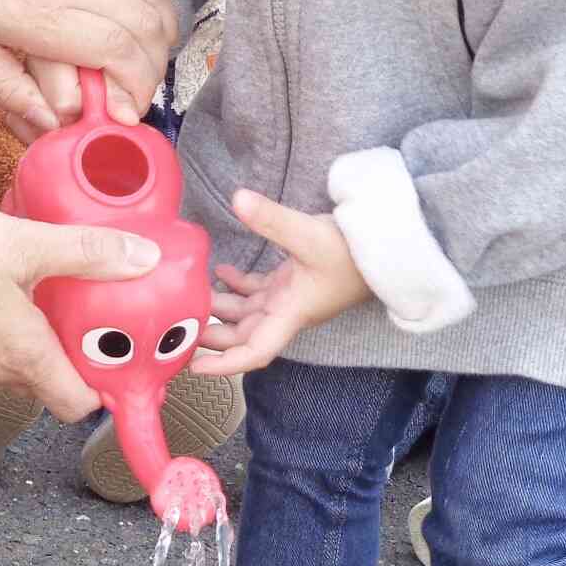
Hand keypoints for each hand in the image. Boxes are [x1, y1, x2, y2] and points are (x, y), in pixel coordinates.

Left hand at [0, 0, 190, 138]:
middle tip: (134, 92)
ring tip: (150, 57)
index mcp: (37, 13)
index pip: (117, 50)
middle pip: (144, 24)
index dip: (136, 86)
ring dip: (165, 27)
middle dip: (153, 68)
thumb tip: (53, 123)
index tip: (124, 112)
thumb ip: (8, 88)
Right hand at [0, 204, 161, 420]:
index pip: (79, 405)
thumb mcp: (24, 243)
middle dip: (75, 355)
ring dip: (37, 341)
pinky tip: (2, 289)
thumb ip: (86, 250)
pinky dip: (2, 331)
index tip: (121, 353)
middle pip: (51, 384)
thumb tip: (143, 256)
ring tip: (50, 295)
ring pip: (17, 366)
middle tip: (91, 313)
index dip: (106, 387)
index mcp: (27, 357)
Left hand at [198, 189, 372, 375]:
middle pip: (242, 335)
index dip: (223, 365)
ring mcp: (291, 297)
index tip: (192, 367)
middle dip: (210, 334)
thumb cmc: (356, 249)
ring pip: (247, 313)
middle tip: (175, 326)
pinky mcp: (294, 280)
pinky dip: (237, 285)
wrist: (390, 243)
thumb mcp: (310, 234)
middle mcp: (288, 311)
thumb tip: (238, 199)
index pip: (254, 352)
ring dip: (219, 307)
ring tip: (187, 295)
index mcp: (291, 314)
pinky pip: (259, 291)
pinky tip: (219, 272)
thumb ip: (271, 219)